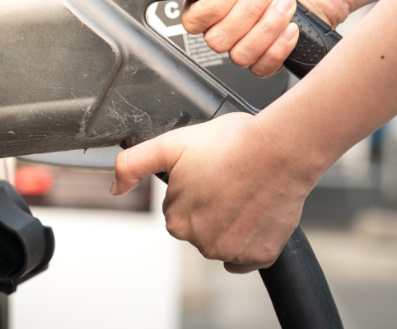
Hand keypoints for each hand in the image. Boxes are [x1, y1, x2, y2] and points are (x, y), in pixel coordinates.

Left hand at [111, 113, 320, 272]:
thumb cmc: (234, 142)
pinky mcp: (261, 255)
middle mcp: (202, 243)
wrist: (281, 148)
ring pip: (226, 240)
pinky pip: (251, 255)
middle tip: (229, 179)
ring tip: (246, 191)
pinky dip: (254, 238)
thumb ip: (134, 163)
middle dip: (212, 205)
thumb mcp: (173, 144)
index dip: (194, 187)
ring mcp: (233, 251)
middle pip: (201, 226)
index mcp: (177, 220)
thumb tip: (115, 186)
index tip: (210, 173)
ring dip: (233, 222)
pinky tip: (257, 213)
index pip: (178, 208)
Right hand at [139, 0, 354, 76]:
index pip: (192, 20)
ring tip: (287, 1)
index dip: (213, 6)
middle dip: (247, 11)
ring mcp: (246, 44)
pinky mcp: (269, 58)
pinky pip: (261, 68)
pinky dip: (278, 46)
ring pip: (239, 55)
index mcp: (209, 0)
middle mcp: (224, 25)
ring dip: (267, 25)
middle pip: (215, 40)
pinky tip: (291, 25)